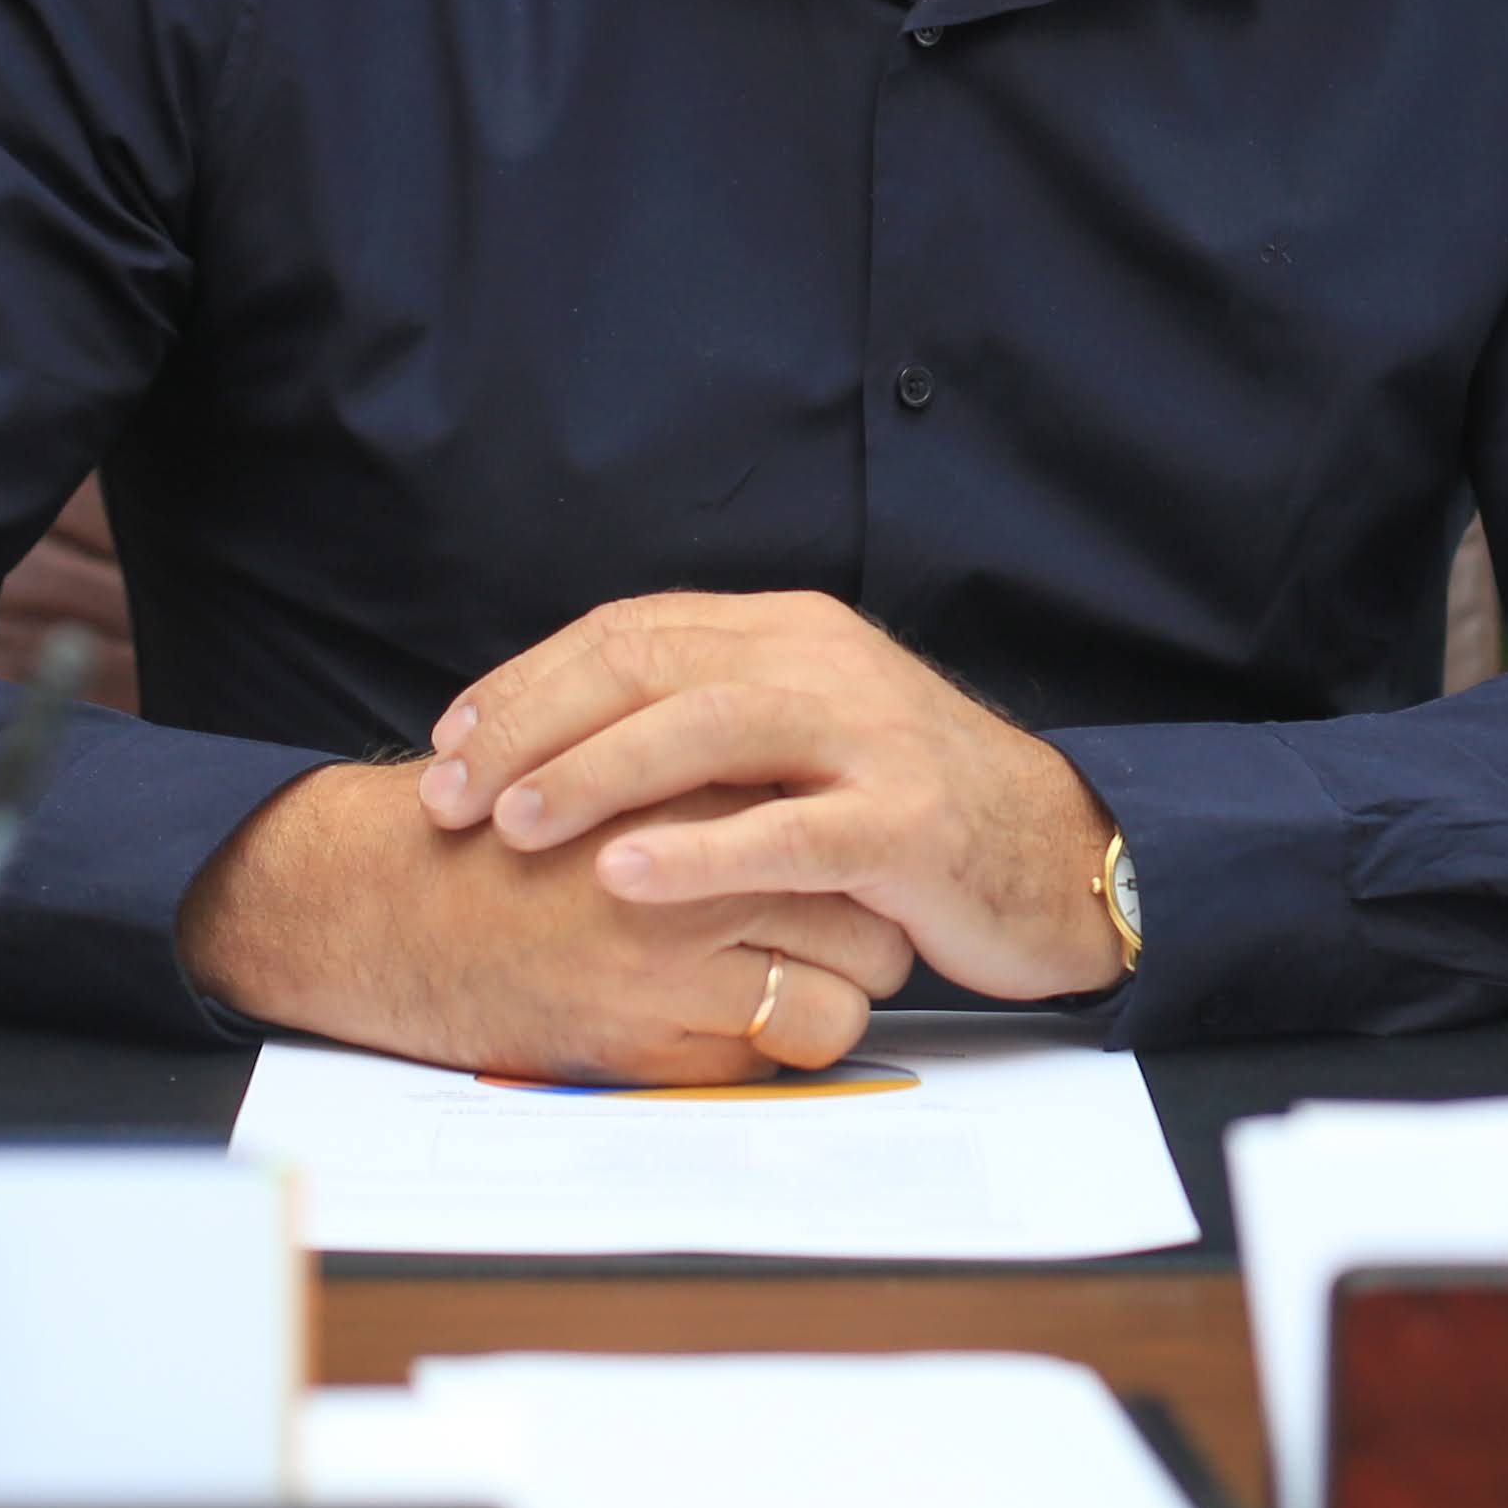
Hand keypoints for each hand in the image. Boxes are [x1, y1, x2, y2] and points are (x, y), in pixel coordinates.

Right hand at [179, 760, 912, 1082]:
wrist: (382, 908)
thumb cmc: (499, 840)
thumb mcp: (608, 769)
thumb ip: (708, 774)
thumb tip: (819, 789)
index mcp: (692, 775)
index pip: (841, 814)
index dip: (854, 845)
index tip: (845, 865)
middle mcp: (697, 855)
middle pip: (865, 899)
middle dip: (869, 924)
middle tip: (844, 934)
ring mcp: (680, 950)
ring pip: (849, 983)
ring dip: (839, 990)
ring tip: (799, 982)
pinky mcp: (656, 1032)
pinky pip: (787, 1049)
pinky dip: (785, 1045)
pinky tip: (741, 1024)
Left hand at [420, 591, 1126, 1002]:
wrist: (1059, 855)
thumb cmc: (907, 808)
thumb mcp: (805, 733)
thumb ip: (708, 713)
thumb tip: (564, 733)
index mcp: (788, 631)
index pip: (629, 631)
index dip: (526, 683)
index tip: (449, 743)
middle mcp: (824, 663)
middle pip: (650, 665)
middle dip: (533, 728)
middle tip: (449, 795)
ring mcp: (871, 738)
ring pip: (709, 728)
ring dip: (596, 772)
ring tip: (514, 825)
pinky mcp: (907, 824)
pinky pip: (786, 832)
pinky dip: (697, 852)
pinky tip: (621, 876)